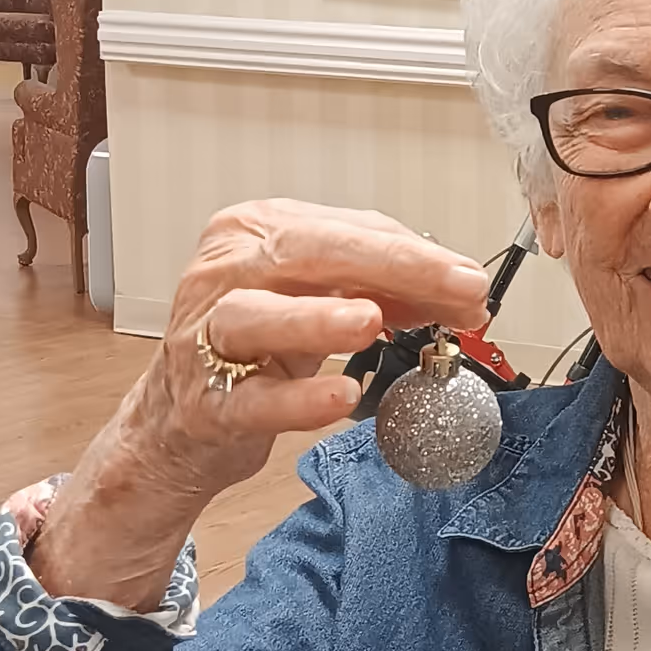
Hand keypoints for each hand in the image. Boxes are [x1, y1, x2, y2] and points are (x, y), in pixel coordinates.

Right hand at [26, 201, 489, 614]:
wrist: (180, 421)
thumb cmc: (255, 349)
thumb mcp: (317, 301)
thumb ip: (380, 288)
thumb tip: (458, 291)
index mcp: (254, 232)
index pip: (345, 230)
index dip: (415, 254)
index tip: (470, 280)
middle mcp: (223, 272)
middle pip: (309, 256)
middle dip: (393, 271)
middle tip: (456, 292)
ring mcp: (205, 337)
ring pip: (256, 316)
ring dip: (317, 318)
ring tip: (369, 322)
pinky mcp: (204, 403)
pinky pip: (253, 399)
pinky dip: (298, 398)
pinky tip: (342, 397)